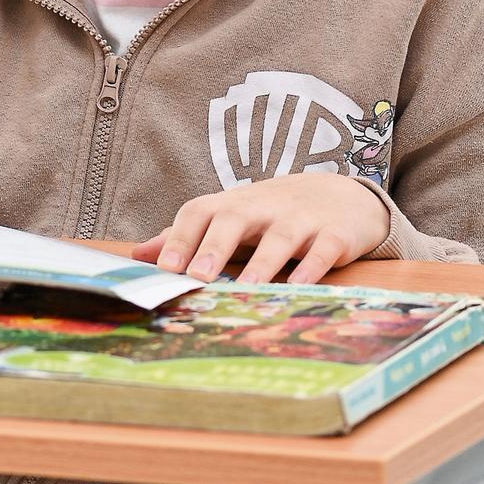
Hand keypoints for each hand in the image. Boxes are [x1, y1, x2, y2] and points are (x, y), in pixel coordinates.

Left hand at [148, 171, 388, 285]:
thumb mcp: (231, 217)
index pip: (200, 212)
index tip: (165, 267)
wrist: (344, 196)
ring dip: (263, 262)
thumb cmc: (275, 212)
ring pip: (280, 238)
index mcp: (233, 205)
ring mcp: (301, 220)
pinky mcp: (334, 235)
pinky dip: (311, 268)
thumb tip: (139, 255)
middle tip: (198, 276)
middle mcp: (264, 207)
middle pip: (235, 219)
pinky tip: (297, 287)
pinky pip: (322, 250)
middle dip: (215, 246)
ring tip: (247, 287)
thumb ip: (187, 236)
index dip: (181, 237)